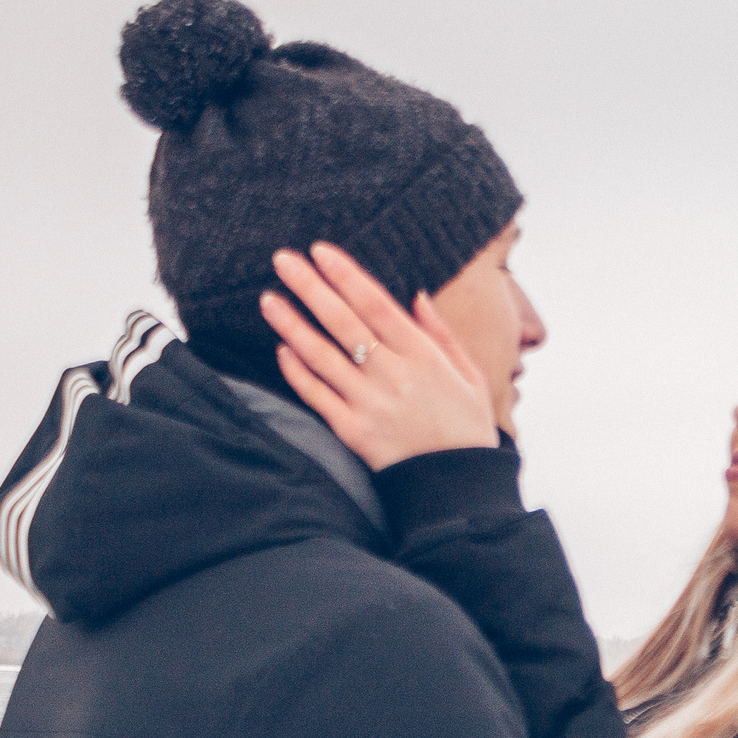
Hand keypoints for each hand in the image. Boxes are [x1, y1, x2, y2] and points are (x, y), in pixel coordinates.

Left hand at [261, 243, 497, 470]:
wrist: (459, 486)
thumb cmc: (466, 427)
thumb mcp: (469, 376)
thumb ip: (442, 334)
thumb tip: (414, 295)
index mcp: (424, 356)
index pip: (376, 304)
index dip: (345, 275)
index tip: (320, 251)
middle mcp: (394, 375)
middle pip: (343, 321)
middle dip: (310, 286)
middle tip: (282, 259)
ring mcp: (369, 403)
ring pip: (321, 354)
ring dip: (291, 323)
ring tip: (268, 298)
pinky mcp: (352, 431)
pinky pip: (316, 394)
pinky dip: (297, 370)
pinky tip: (282, 348)